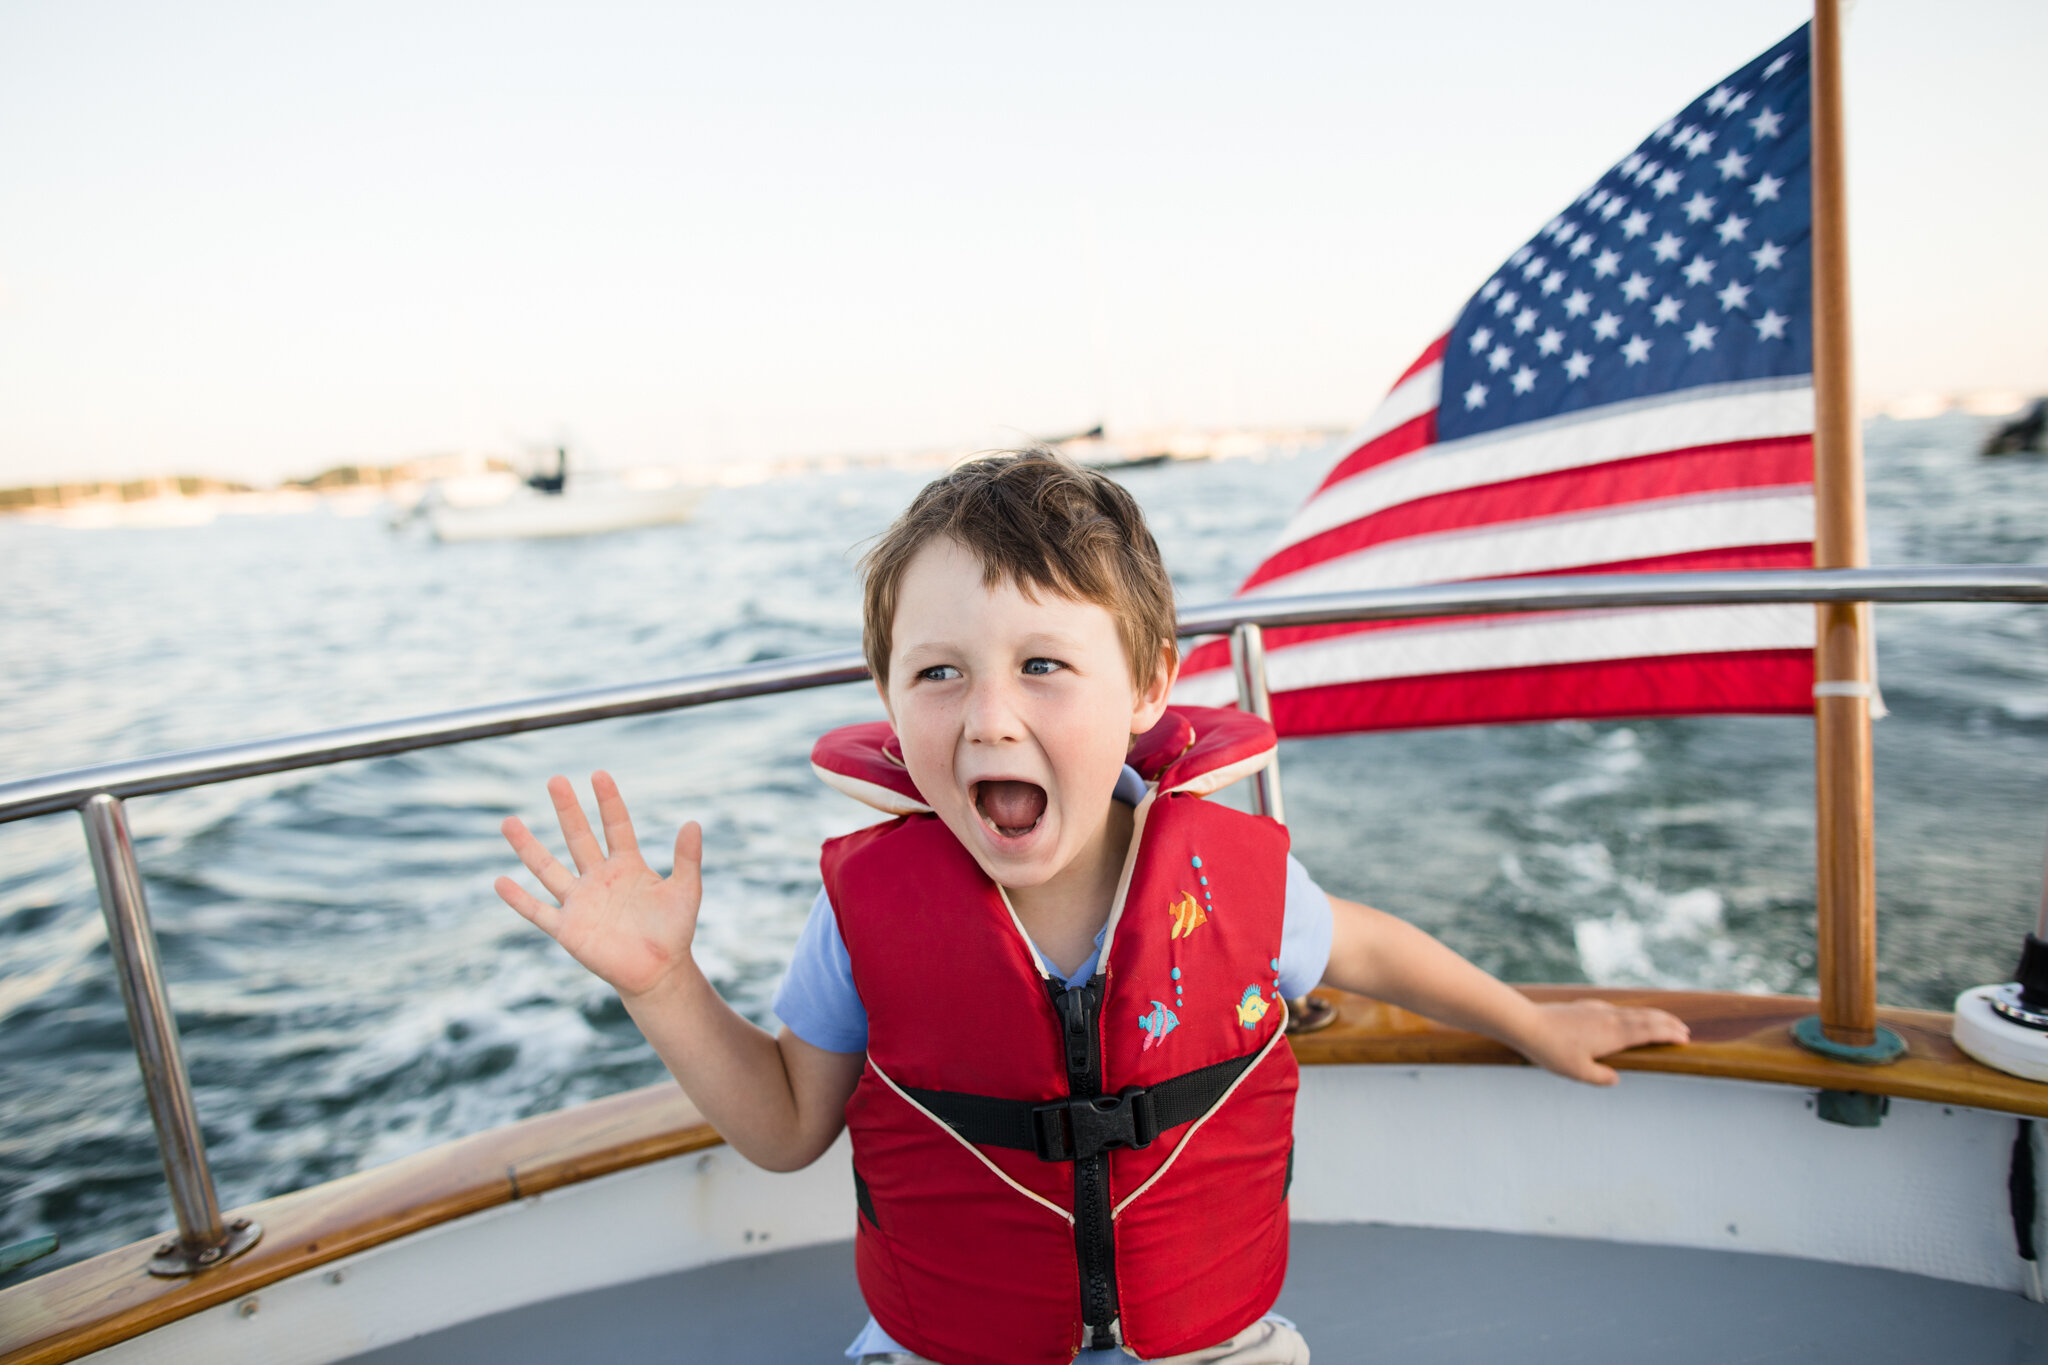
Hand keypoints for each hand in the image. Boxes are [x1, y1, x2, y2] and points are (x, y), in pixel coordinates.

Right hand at [494, 772, 702, 1000]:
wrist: (659, 972)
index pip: (615, 826)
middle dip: (567, 810)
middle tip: (555, 779)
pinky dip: (519, 899)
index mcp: (627, 865)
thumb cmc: (674, 931)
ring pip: (548, 869)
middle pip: (578, 837)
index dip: (608, 802)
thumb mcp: (686, 892)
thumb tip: (693, 823)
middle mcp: (599, 878)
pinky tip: (500, 881)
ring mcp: (580, 902)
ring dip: (528, 846)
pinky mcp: (567, 929)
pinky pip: (538, 911)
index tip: (598, 774)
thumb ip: (687, 859)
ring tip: (508, 821)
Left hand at [1515, 999, 1690, 1084]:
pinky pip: (1618, 1009)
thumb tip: (1616, 1079)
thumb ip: (1601, 1077)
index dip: (1668, 1034)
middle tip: (1684, 1030)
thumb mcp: (1578, 1072)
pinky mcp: (1585, 1007)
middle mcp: (1610, 1018)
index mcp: (1614, 1034)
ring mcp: (1598, 1010)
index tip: (1685, 1038)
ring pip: (1632, 1011)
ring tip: (1664, 1022)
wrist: (1527, 1023)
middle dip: (1667, 1023)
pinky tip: (1629, 1017)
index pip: (1649, 1032)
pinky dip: (1633, 1013)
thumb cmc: (1552, 1051)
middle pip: (1646, 1018)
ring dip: (1652, 1016)